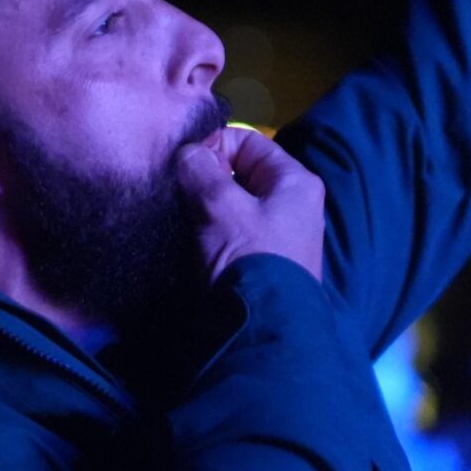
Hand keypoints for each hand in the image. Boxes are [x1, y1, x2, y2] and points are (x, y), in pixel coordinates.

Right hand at [176, 126, 325, 282]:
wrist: (262, 329)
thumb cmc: (248, 256)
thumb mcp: (220, 206)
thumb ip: (200, 170)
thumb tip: (188, 153)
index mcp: (295, 181)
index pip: (248, 141)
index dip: (212, 145)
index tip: (181, 162)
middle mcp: (293, 203)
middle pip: (240, 173)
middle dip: (205, 177)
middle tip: (174, 189)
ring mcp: (280, 235)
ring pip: (233, 204)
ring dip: (204, 205)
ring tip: (177, 213)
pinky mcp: (263, 262)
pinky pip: (232, 232)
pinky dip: (211, 230)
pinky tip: (187, 237)